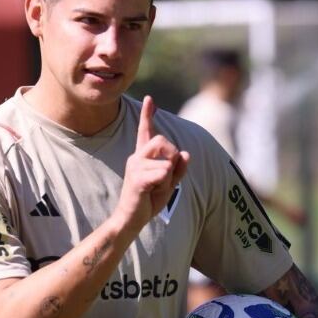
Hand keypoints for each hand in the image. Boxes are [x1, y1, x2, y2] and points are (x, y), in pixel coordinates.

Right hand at [115, 96, 188, 231]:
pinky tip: (153, 192)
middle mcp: (137, 157)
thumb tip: (186, 152)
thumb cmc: (148, 201)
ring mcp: (136, 166)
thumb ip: (178, 169)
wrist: (131, 219)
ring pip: (167, 160)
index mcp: (143, 157)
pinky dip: (165, 184)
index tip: (150, 98)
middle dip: (172, 156)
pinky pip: (163, 173)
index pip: (146, 131)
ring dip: (169, 177)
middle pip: (163, 140)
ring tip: (157, 188)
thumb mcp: (168, 184)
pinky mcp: (138, 178)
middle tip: (168, 173)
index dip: (147, 114)